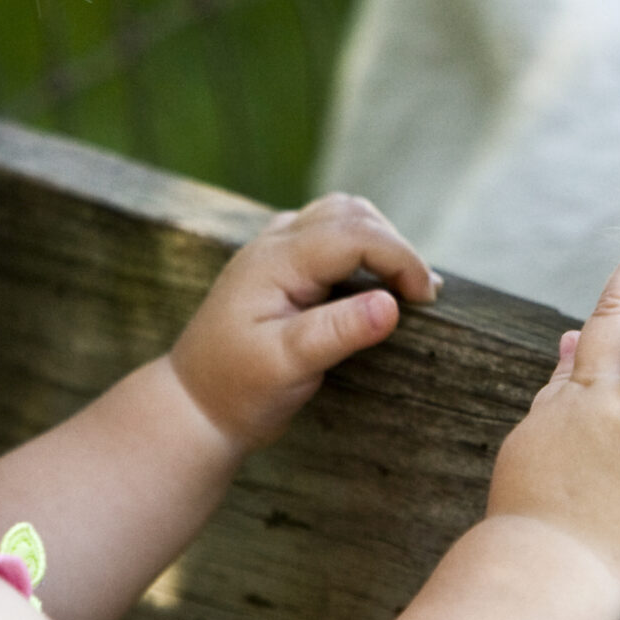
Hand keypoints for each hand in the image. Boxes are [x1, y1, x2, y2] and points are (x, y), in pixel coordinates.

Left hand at [170, 194, 438, 450]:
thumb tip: (392, 305)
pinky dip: (363, 249)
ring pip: (341, 216)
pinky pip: (329, 235)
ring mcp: (274, 251)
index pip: (354, 235)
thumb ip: (337, 332)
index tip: (426, 300)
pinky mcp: (281, 267)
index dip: (400, 258)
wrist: (193, 406)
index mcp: (275, 261)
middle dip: (395, 246)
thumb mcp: (286, 366)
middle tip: (422, 297)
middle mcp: (273, 245)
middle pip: (351, 213)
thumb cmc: (237, 389)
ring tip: (407, 287)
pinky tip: (378, 284)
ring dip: (380, 241)